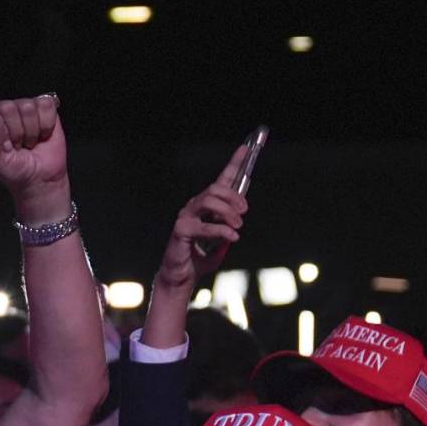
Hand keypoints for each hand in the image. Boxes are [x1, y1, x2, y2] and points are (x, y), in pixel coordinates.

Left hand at [0, 95, 68, 210]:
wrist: (41, 179)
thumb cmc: (16, 171)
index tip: (4, 146)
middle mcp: (2, 112)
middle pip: (8, 107)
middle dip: (16, 132)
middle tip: (18, 146)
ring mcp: (23, 108)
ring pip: (28, 107)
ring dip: (32, 131)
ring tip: (28, 142)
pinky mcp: (43, 108)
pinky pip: (46, 106)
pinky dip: (47, 125)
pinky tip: (41, 135)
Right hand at [156, 144, 250, 290]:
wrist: (183, 276)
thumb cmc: (199, 258)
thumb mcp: (222, 239)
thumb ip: (229, 225)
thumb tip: (239, 216)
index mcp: (205, 206)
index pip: (220, 181)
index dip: (233, 163)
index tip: (245, 148)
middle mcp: (194, 207)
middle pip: (216, 188)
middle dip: (234, 198)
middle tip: (244, 213)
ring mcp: (185, 217)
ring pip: (209, 200)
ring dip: (228, 212)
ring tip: (238, 227)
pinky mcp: (181, 230)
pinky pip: (205, 225)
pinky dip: (222, 231)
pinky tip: (232, 238)